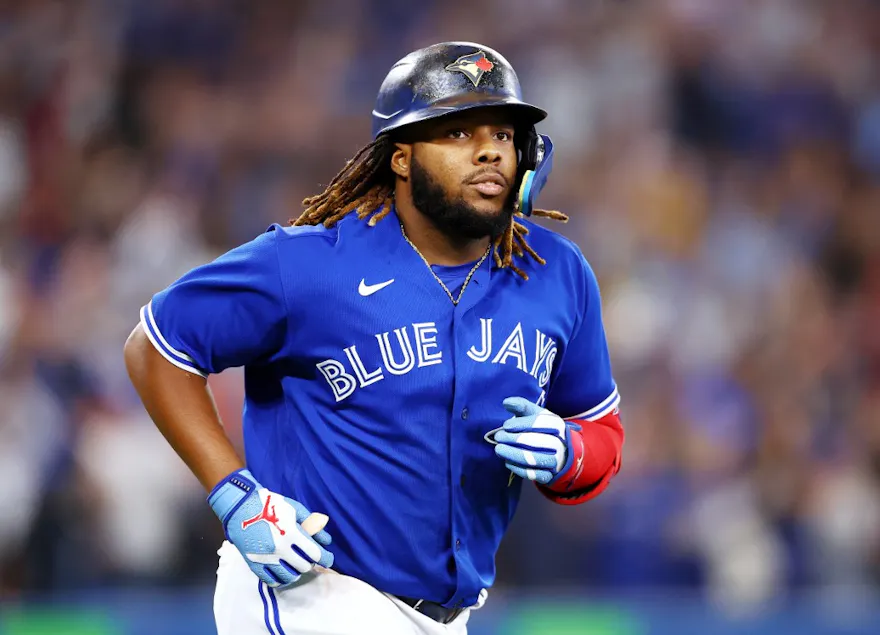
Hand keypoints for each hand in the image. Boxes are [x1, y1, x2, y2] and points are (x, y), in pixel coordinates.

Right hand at [208, 469, 333, 587]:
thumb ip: (312, 524)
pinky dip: (280, 579)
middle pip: (303, 566)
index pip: (315, 553)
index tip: (328, 559)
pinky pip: (271, 580)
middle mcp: (280, 548)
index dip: (326, 558)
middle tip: (308, 557)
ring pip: (289, 576)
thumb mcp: (295, 509)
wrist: (240, 506)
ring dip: (296, 572)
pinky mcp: (254, 563)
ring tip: (296, 565)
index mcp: (291, 533)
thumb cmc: (270, 504)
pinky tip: (283, 572)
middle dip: (310, 563)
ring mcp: (266, 558)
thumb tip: (326, 540)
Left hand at [492, 397, 579, 484]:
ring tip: (499, 449)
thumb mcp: (536, 415)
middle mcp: (559, 442)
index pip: (539, 423)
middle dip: (513, 439)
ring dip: (513, 454)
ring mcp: (555, 461)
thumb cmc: (543, 430)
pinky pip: (533, 474)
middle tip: (498, 437)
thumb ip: (522, 406)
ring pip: (533, 459)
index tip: (505, 426)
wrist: (561, 453)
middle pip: (535, 441)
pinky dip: (518, 469)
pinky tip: (507, 462)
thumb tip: (506, 402)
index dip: (520, 424)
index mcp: (556, 424)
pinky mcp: (549, 476)